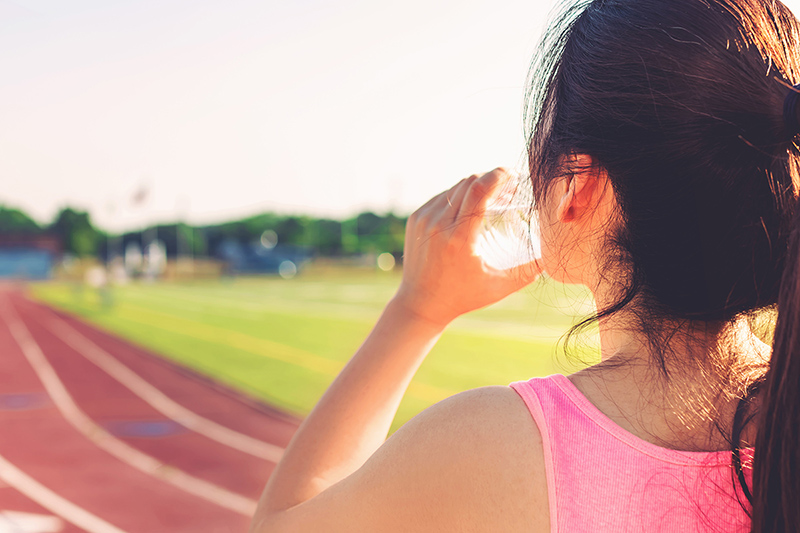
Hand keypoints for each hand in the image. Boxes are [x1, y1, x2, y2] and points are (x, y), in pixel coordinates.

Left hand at [393, 168, 540, 326]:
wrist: (420, 304)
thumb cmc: (463, 297)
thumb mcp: (500, 286)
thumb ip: (529, 271)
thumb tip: (554, 255)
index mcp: (460, 238)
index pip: (480, 190)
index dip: (499, 176)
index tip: (513, 175)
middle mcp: (438, 224)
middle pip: (470, 183)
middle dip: (492, 179)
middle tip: (509, 186)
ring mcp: (424, 219)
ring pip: (455, 187)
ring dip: (476, 186)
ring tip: (492, 195)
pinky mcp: (416, 218)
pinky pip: (442, 196)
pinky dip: (459, 196)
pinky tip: (470, 205)